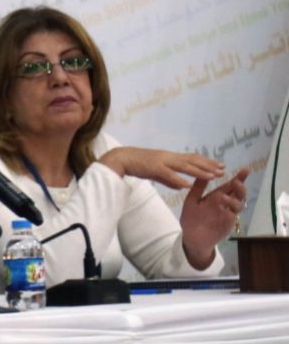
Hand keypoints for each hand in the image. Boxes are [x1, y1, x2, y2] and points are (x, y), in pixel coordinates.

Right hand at [99, 146, 224, 189]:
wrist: (121, 158)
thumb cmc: (137, 165)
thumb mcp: (155, 172)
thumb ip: (169, 179)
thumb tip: (181, 185)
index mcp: (170, 157)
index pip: (192, 158)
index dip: (206, 162)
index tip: (219, 165)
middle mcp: (169, 157)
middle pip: (193, 160)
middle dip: (209, 166)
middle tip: (223, 169)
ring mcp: (162, 161)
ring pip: (185, 166)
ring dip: (200, 171)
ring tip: (213, 176)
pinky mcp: (154, 167)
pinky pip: (169, 175)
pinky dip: (180, 179)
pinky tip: (189, 185)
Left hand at [179, 169, 249, 266]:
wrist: (190, 237)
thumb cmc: (191, 218)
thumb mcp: (192, 200)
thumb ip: (198, 188)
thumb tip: (203, 172)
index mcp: (217, 197)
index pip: (229, 186)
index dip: (238, 178)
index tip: (245, 170)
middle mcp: (225, 204)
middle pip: (238, 193)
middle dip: (241, 186)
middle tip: (238, 180)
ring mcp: (227, 214)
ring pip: (238, 204)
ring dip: (234, 199)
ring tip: (223, 196)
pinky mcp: (226, 224)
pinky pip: (232, 216)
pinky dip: (230, 210)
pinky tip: (224, 207)